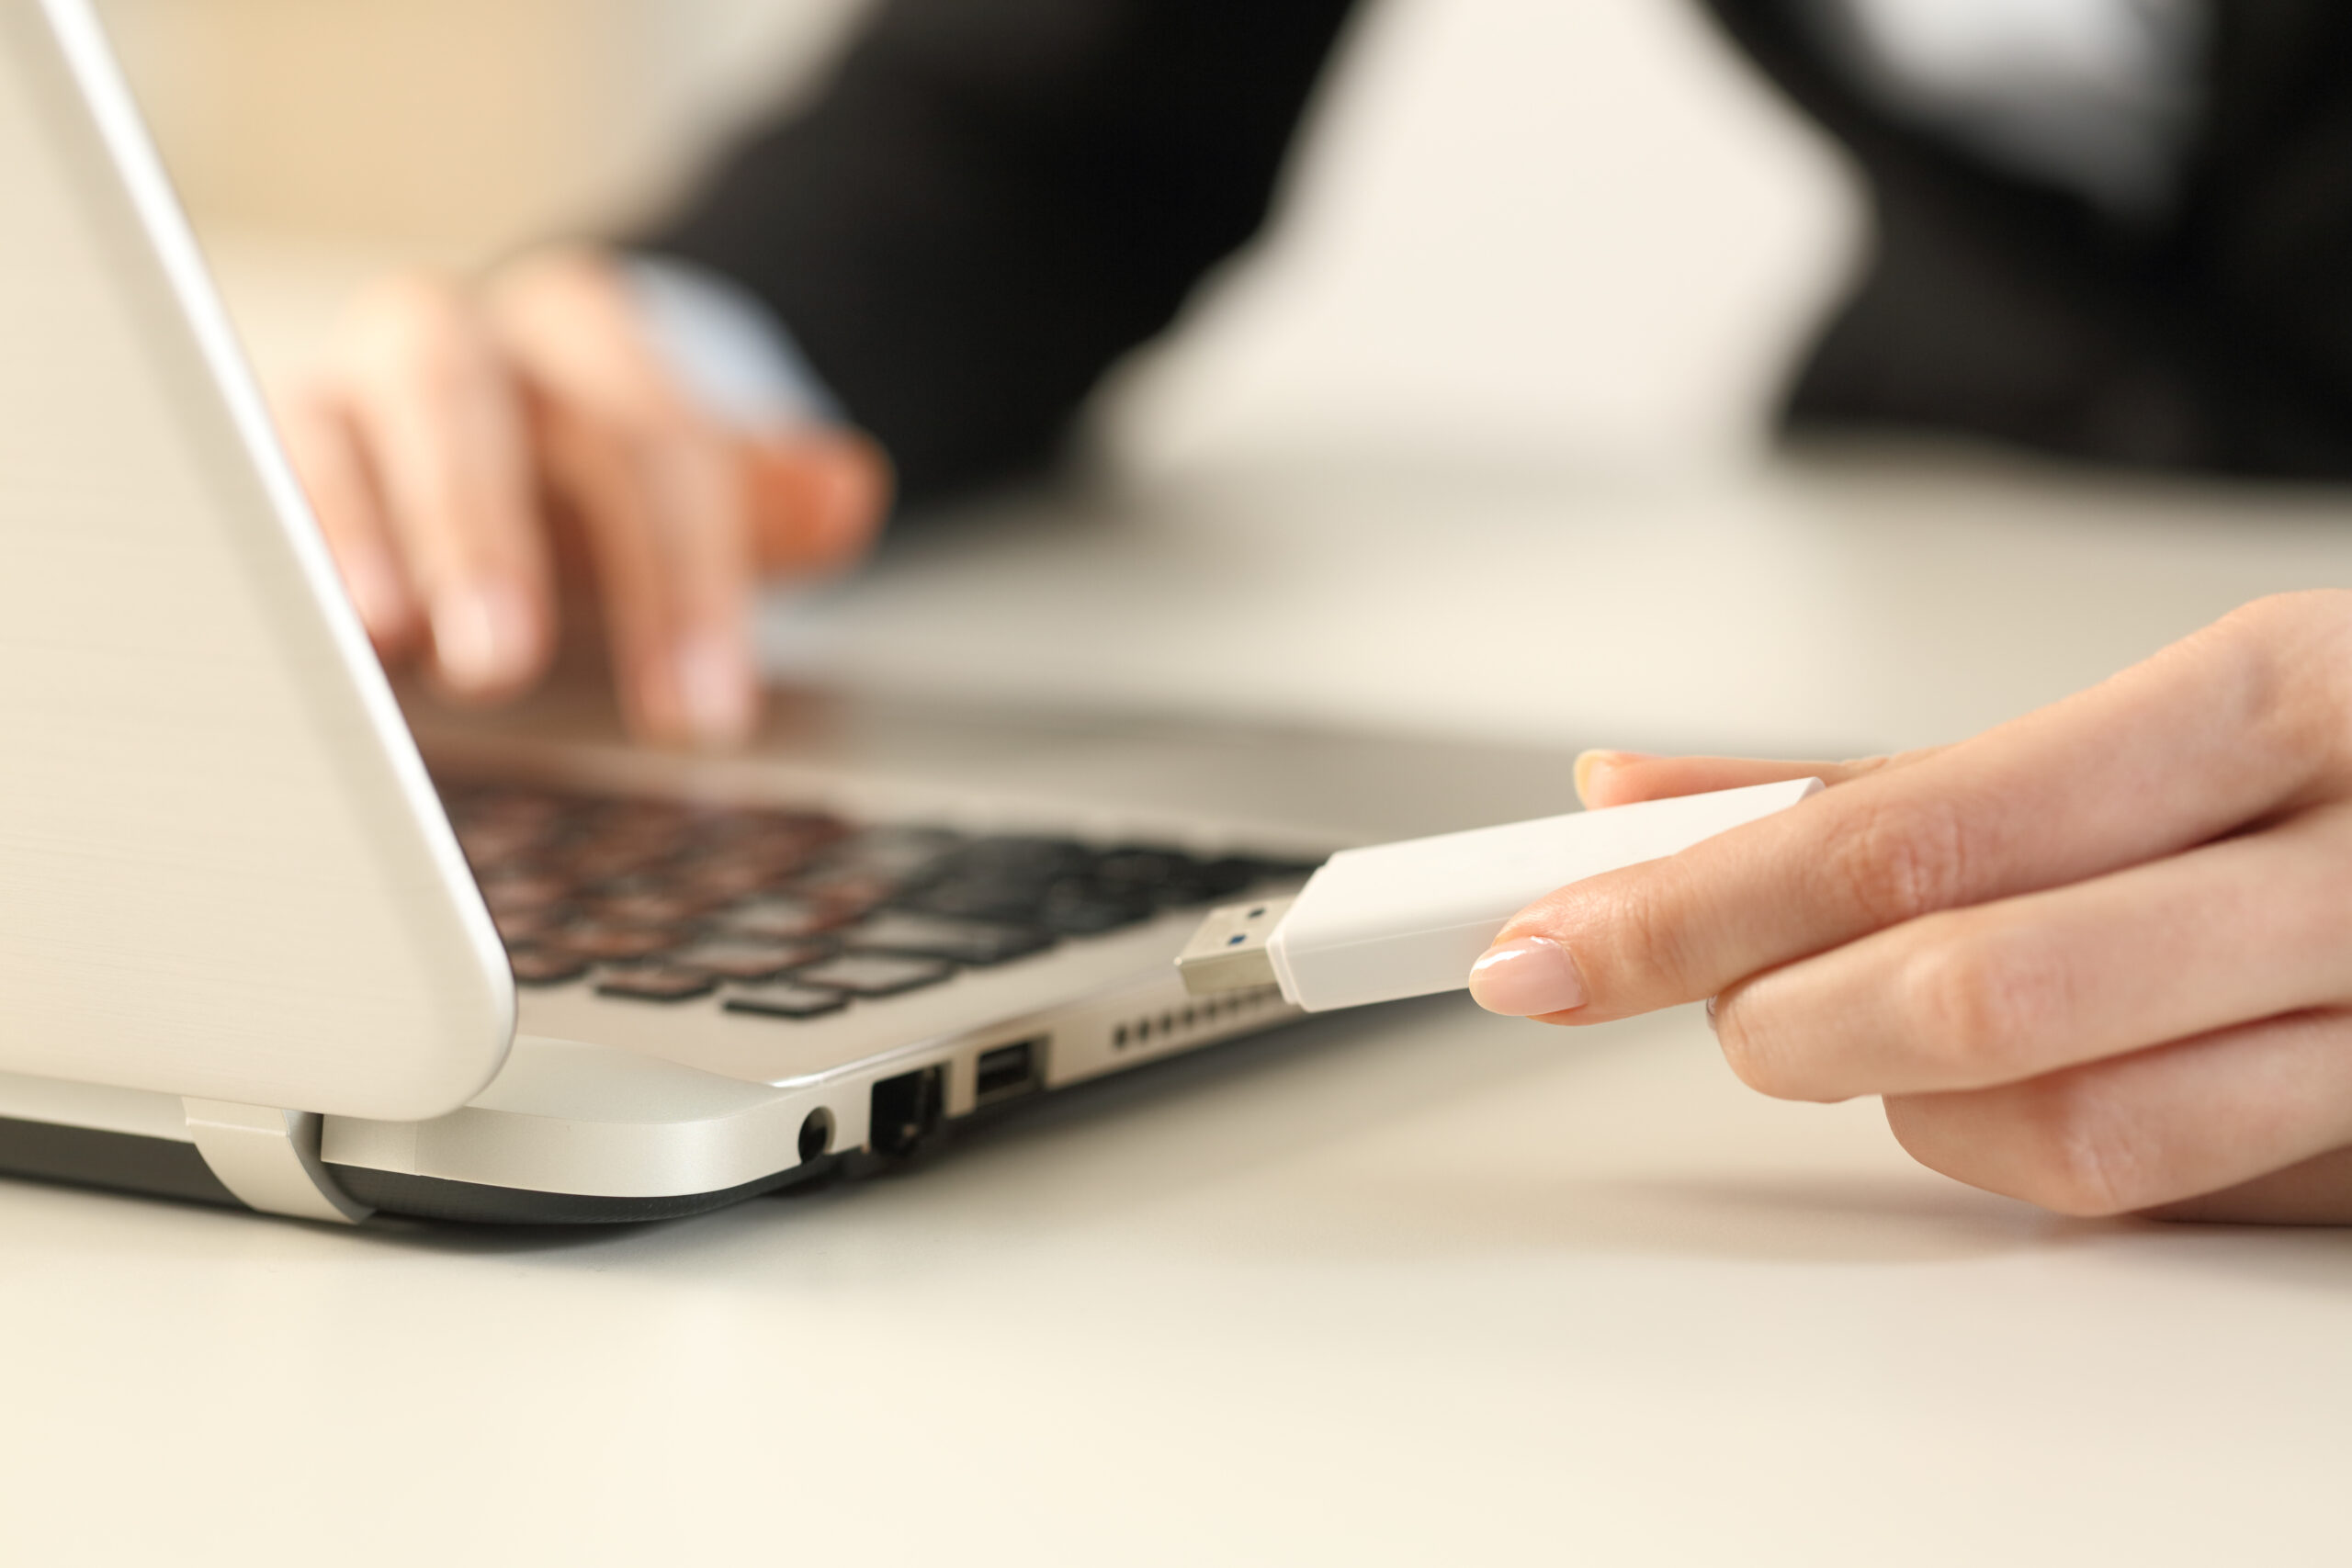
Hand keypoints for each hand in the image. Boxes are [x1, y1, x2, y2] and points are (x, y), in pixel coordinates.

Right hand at [272, 248, 889, 745]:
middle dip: (482, 529)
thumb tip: (844, 494)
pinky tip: (300, 633)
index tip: (702, 714)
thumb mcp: (713, 490)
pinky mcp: (276, 458)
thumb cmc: (613, 481)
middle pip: (461, 398)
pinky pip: (252, 487)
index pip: (645, 442)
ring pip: (330, 426)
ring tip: (382, 642)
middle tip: (506, 663)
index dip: (678, 580)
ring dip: (356, 532)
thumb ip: (773, 502)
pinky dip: (278, 551)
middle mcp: (458, 342)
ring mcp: (349, 393)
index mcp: (587, 336)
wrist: (520, 425)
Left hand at [1469, 591, 2351, 1223]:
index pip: (1907, 826)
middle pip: (1976, 991)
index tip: (1549, 942)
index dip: (1694, 902)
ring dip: (1913, 1105)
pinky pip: (2174, 1197)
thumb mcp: (2160, 711)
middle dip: (1785, 1017)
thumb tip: (1648, 799)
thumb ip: (1900, 770)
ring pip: (2071, 1134)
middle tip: (1723, 1000)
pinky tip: (2025, 1088)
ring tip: (1879, 1033)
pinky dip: (2044, 1154)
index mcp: (2270, 699)